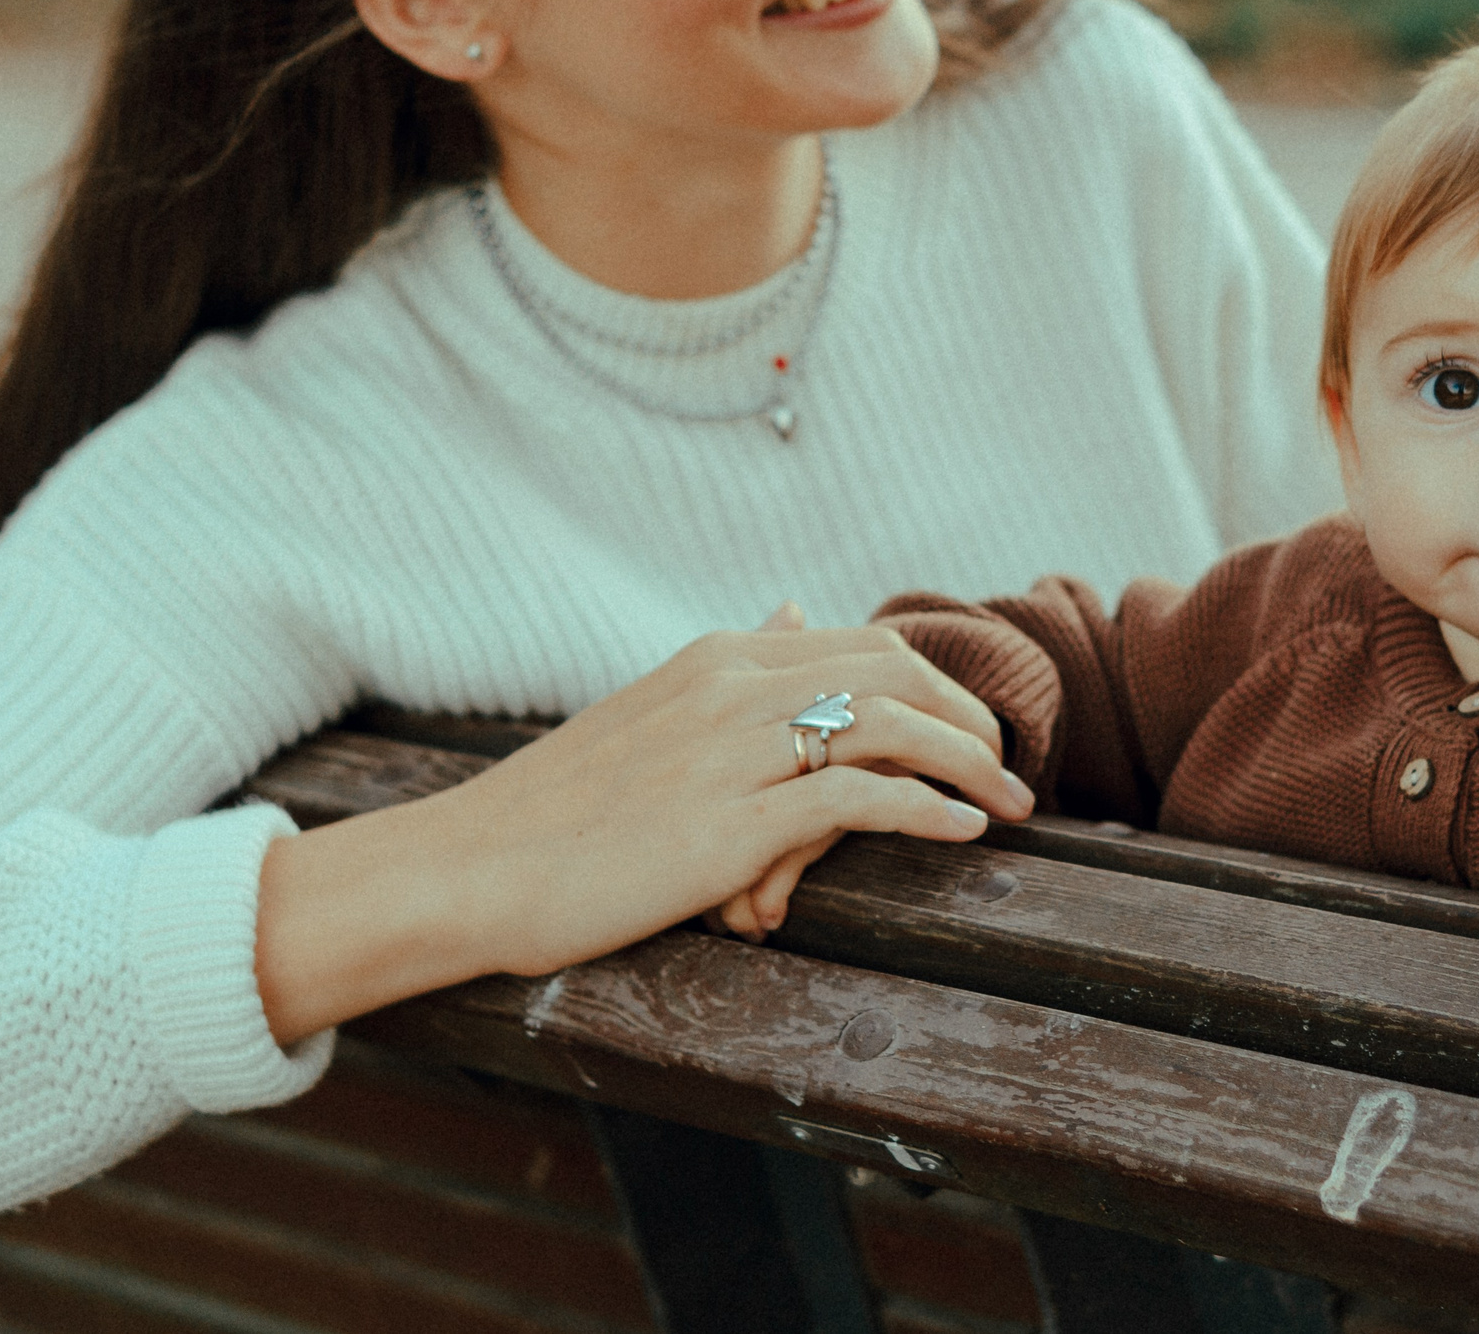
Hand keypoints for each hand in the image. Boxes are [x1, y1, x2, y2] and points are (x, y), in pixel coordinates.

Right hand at [256, 613, 1032, 1040]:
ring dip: (968, 762)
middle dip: (968, 716)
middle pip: (893, 669)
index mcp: (715, 659)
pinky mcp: (726, 824)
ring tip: (1010, 805)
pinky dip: (924, 810)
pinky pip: (854, 798)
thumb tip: (796, 610)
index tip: (973, 731)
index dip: (937, 685)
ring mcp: (729, 752)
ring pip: (887, 722)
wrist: (468, 868)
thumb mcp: (649, 715)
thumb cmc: (557, 811)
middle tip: (1008, 770)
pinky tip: (962, 832)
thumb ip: (731, 670)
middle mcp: (729, 688)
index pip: (862, 643)